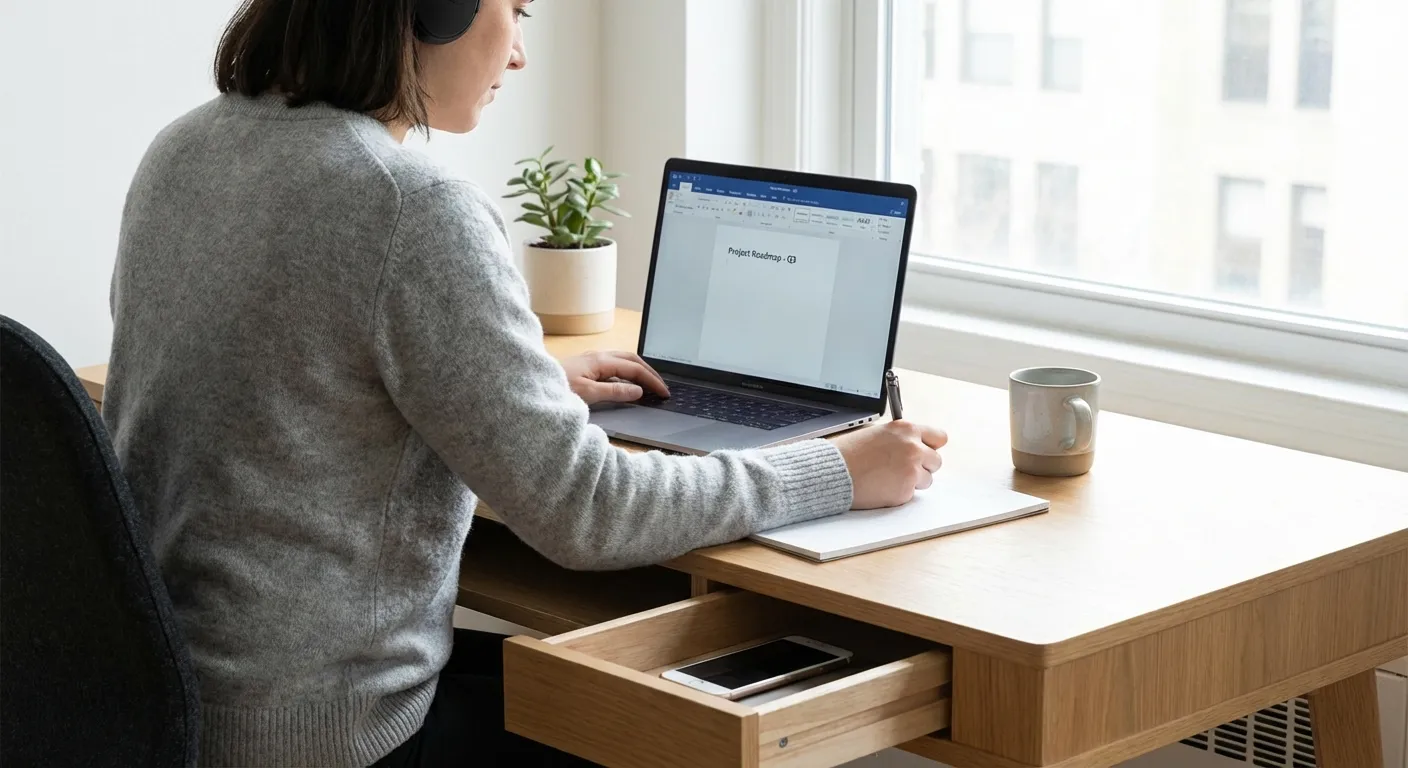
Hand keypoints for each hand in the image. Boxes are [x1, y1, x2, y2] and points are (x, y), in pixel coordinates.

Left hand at [562, 351, 669, 405]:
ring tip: (649, 384)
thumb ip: (614, 392)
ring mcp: (591, 360)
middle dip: (649, 372)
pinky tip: (626, 385)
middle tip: (662, 387)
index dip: (652, 381)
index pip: (634, 368)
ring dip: (639, 371)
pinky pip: (613, 366)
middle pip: (632, 359)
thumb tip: (637, 391)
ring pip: (622, 361)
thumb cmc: (557, 388)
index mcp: (601, 360)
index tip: (664, 393)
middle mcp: (598, 356)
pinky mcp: (586, 367)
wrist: (530, 384)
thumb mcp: (588, 394)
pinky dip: (626, 374)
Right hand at [833, 421, 947, 508]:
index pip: (939, 437)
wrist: (833, 472)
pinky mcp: (905, 490)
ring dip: (913, 481)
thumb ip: (900, 438)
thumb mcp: (877, 433)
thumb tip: (915, 446)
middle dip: (923, 466)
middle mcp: (913, 448)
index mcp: (906, 430)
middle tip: (903, 469)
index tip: (926, 451)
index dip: (931, 446)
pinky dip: (900, 493)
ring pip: (927, 479)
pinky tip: (883, 487)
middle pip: (936, 461)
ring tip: (889, 478)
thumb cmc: (849, 453)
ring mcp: (911, 470)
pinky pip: (912, 494)